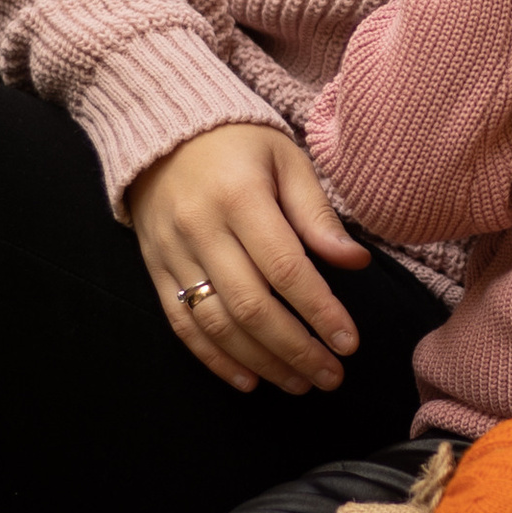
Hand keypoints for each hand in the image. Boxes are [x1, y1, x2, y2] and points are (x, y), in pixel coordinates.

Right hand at [131, 125, 370, 397]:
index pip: (286, 269)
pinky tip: (248, 380)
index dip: (319, 311)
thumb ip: (317, 213)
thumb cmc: (238, 143)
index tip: (349, 343)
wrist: (160, 129)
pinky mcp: (155, 269)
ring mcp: (173, 253)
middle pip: (252, 307)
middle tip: (331, 376)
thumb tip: (356, 262)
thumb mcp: (286, 160)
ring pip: (217, 324)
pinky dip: (215, 359)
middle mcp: (202, 230)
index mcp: (240, 197)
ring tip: (299, 384)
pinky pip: (182, 324)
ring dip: (262, 362)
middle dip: (296, 350)